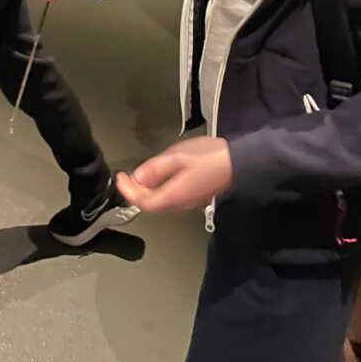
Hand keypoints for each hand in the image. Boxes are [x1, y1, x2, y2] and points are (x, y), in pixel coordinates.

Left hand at [116, 137, 233, 213]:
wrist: (240, 164)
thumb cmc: (212, 158)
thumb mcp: (180, 156)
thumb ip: (157, 168)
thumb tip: (138, 177)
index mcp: (174, 194)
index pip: (144, 201)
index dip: (128, 192)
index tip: (120, 179)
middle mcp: (180, 203)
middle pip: (151, 205)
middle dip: (135, 192)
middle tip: (125, 178)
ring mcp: (188, 202)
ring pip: (160, 203)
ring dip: (145, 192)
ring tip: (137, 178)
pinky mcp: (194, 197)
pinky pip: (169, 199)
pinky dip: (157, 191)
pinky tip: (157, 179)